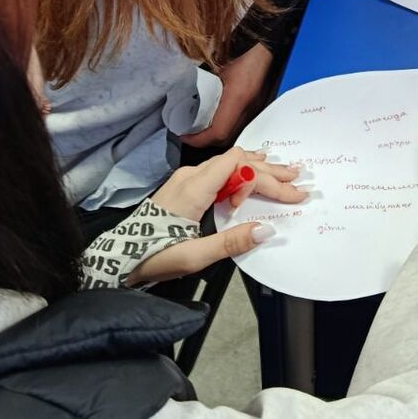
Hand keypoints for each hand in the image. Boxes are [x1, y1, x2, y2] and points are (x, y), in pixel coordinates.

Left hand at [129, 147, 305, 285]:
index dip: (265, 177)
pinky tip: (252, 174)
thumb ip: (231, 242)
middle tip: (297, 178)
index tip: (288, 196)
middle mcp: (190, 176)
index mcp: (193, 188)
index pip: (238, 166)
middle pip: (236, 161)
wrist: (120, 255)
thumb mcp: (194, 256)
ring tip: (283, 173)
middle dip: (269, 171)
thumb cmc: (154, 256)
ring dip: (257, 169)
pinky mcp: (184, 186)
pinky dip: (241, 173)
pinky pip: (219, 171)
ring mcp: (186, 179)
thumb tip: (265, 229)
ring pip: (229, 164)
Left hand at [181, 43, 272, 148]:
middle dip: (205, 140)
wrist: (263, 44)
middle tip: (188, 133)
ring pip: (232, 132)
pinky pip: (238, 123)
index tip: (184, 135)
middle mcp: (247, 108)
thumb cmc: (240, 50)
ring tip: (198, 128)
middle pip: (226, 137)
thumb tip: (186, 99)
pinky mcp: (254, 105)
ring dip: (214, 135)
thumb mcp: (216, 67)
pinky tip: (213, 118)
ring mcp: (253, 108)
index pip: (218, 132)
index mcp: (237, 98)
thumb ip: (203, 86)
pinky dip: (223, 126)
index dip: (199, 139)